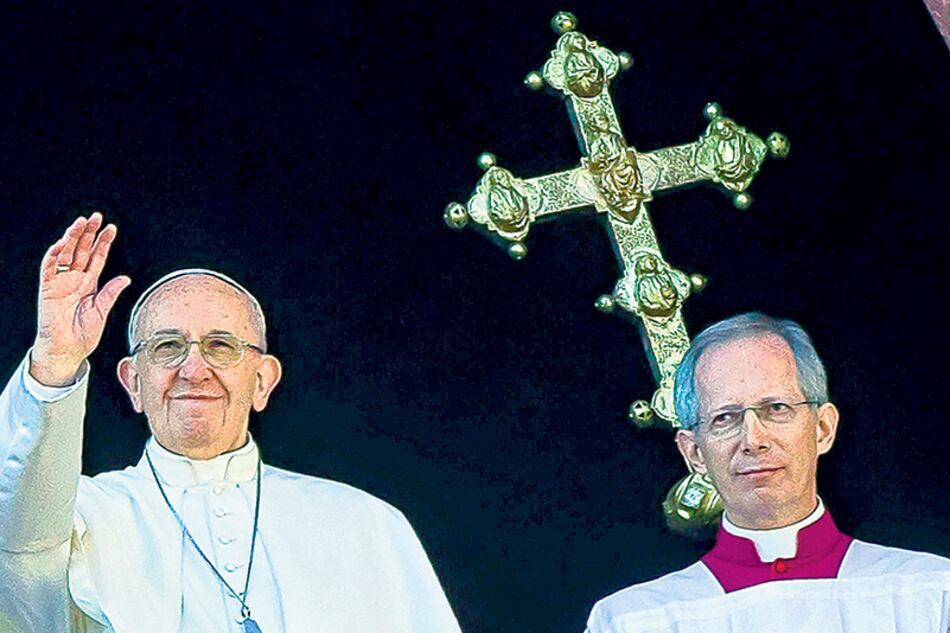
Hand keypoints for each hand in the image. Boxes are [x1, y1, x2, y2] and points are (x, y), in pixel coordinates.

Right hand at [30, 213, 130, 385]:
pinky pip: (48, 268)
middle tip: (96, 217)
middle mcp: (75, 280)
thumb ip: (111, 293)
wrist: (67, 351)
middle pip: (81, 250)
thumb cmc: (83, 335)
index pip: (97, 258)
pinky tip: (60, 243)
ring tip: (80, 223)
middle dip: (88, 233)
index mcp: (89, 284)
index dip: (103, 243)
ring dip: (72, 238)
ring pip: (65, 254)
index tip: (111, 228)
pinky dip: (53, 255)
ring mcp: (61, 282)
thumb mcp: (102, 312)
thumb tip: (125, 278)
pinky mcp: (48, 289)